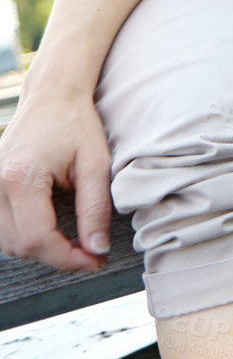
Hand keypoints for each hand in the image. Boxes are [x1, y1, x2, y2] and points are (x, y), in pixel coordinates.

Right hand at [0, 87, 112, 272]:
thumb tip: (97, 249)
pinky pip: (2, 228)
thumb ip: (95, 209)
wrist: (52, 97)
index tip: (95, 261)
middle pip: (19, 245)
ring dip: (39, 249)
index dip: (68, 258)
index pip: (38, 238)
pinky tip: (52, 231)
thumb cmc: (76, 125)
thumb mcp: (96, 164)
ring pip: (6, 242)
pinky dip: (25, 237)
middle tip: (91, 254)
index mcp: (21, 178)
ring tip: (73, 243)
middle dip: (56, 256)